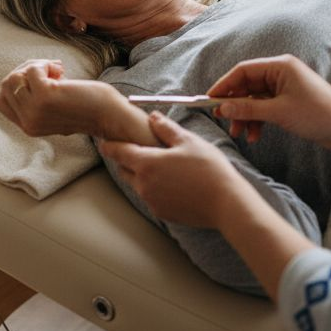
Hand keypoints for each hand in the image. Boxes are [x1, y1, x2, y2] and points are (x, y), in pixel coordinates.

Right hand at [0, 59, 129, 137]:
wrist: (111, 115)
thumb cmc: (87, 105)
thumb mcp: (54, 108)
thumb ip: (34, 99)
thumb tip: (20, 73)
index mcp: (28, 127)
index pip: (1, 100)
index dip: (17, 84)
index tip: (40, 80)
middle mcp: (28, 122)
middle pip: (6, 85)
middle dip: (25, 70)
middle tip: (50, 71)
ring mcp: (35, 111)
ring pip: (14, 77)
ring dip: (34, 66)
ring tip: (56, 71)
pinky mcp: (45, 97)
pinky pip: (31, 70)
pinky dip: (44, 64)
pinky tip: (61, 71)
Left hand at [99, 113, 247, 227]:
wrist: (226, 204)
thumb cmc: (209, 169)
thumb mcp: (188, 141)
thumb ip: (166, 128)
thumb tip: (152, 116)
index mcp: (147, 163)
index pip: (118, 152)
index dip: (110, 145)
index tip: (104, 141)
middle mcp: (144, 184)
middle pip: (125, 170)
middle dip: (126, 160)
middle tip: (134, 150)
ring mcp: (152, 201)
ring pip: (138, 185)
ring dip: (142, 175)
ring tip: (159, 166)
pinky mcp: (162, 213)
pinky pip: (151, 197)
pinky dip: (155, 189)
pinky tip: (172, 183)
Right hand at [205, 55, 330, 146]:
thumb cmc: (319, 115)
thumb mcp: (279, 112)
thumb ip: (249, 108)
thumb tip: (223, 107)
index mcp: (280, 66)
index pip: (243, 71)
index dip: (224, 85)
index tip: (210, 100)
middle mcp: (280, 73)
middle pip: (246, 86)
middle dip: (234, 105)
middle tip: (224, 121)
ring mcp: (284, 88)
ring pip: (253, 99)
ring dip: (245, 116)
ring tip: (239, 134)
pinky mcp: (287, 102)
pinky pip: (264, 108)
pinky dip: (257, 121)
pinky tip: (255, 136)